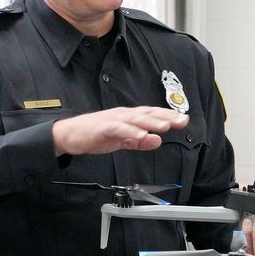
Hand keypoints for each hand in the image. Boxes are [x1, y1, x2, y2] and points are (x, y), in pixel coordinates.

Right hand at [52, 106, 188, 155]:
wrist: (69, 135)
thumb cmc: (95, 135)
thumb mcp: (122, 141)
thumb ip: (139, 141)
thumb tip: (157, 141)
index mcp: (129, 117)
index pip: (152, 115)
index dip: (169, 116)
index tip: (184, 119)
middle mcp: (124, 115)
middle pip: (148, 114)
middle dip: (166, 116)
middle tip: (182, 120)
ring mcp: (114, 120)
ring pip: (136, 119)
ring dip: (152, 122)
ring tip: (166, 126)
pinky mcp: (103, 127)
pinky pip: (120, 129)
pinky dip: (131, 131)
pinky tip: (142, 135)